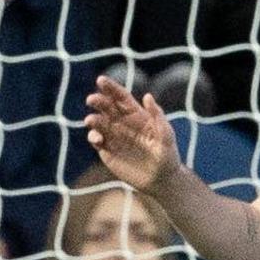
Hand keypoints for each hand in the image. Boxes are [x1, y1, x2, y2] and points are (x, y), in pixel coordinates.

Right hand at [84, 76, 179, 191]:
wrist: (161, 179)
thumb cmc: (167, 155)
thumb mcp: (166, 136)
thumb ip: (158, 117)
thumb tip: (147, 96)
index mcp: (136, 114)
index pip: (121, 97)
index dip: (111, 87)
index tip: (101, 80)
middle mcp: (122, 122)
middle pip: (106, 107)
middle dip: (98, 101)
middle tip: (92, 100)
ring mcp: (113, 135)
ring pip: (98, 122)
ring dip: (92, 119)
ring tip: (91, 120)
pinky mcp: (107, 150)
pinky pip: (96, 140)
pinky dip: (93, 136)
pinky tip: (97, 139)